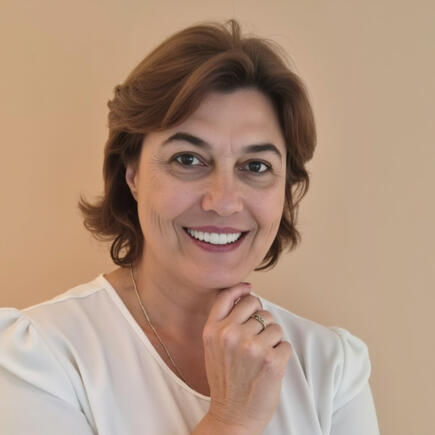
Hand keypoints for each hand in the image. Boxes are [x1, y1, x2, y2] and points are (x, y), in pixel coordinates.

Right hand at [202, 282, 291, 433]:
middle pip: (257, 307)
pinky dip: (282, 354)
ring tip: (261, 357)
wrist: (232, 417)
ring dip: (273, 339)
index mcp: (213, 330)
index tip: (248, 290)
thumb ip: (223, 322)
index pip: (228, 296)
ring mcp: (251, 347)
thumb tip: (246, 294)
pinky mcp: (271, 360)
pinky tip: (269, 367)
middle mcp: (230, 334)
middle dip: (261, 319)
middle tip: (256, 338)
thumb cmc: (225, 381)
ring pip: (275, 326)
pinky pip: (286, 344)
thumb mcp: (212, 347)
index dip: (241, 290)